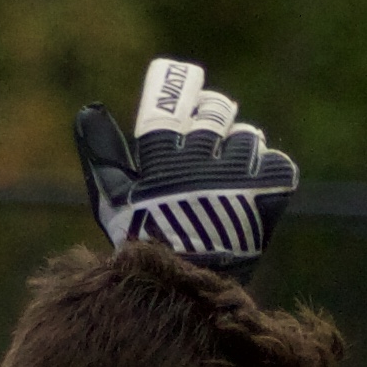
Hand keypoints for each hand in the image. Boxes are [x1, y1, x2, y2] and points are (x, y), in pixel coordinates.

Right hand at [75, 57, 297, 280]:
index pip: (170, 105)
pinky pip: (276, 162)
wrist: (188, 290)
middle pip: (216, 112)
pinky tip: (251, 192)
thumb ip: (102, 154)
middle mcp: (200, 162)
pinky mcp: (269, 194)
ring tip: (228, 176)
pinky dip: (267, 173)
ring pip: (248, 137)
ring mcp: (237, 178)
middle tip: (210, 133)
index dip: (178, 86)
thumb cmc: (145, 241)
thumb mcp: (113, 200)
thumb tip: (89, 109)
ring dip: (239, 150)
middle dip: (213, 118)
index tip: (187, 77)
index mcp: (161, 161)